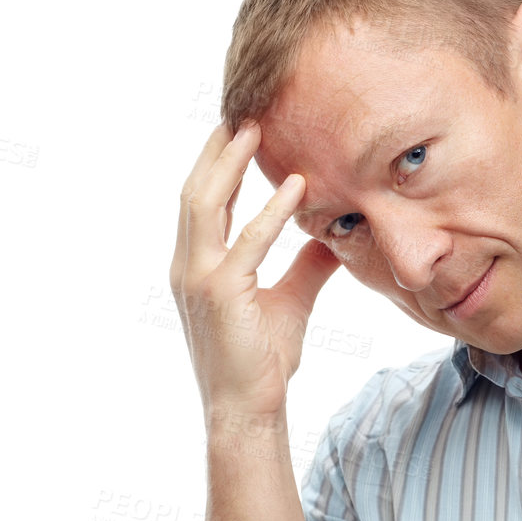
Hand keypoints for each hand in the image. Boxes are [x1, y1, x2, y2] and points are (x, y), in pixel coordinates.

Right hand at [169, 120, 340, 420]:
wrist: (249, 410)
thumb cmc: (264, 362)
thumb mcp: (290, 302)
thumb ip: (307, 265)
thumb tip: (333, 235)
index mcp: (196, 266)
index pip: (203, 202)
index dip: (217, 163)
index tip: (239, 128)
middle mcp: (188, 267)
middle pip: (195, 191)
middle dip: (216, 149)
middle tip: (244, 110)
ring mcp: (197, 279)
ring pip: (205, 204)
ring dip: (231, 164)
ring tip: (257, 130)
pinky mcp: (219, 294)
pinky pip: (247, 243)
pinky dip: (271, 212)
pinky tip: (296, 187)